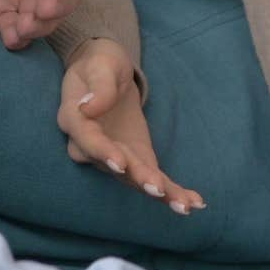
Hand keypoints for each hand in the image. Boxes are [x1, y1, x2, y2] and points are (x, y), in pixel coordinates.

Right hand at [59, 38, 205, 216]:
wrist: (105, 71)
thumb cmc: (100, 63)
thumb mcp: (101, 64)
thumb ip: (99, 86)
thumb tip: (88, 108)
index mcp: (75, 121)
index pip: (87, 141)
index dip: (102, 152)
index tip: (121, 163)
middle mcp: (91, 146)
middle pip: (113, 167)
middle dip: (137, 179)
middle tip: (157, 190)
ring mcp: (115, 154)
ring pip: (134, 178)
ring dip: (160, 193)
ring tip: (184, 206)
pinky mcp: (135, 156)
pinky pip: (151, 175)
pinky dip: (172, 190)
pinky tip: (194, 202)